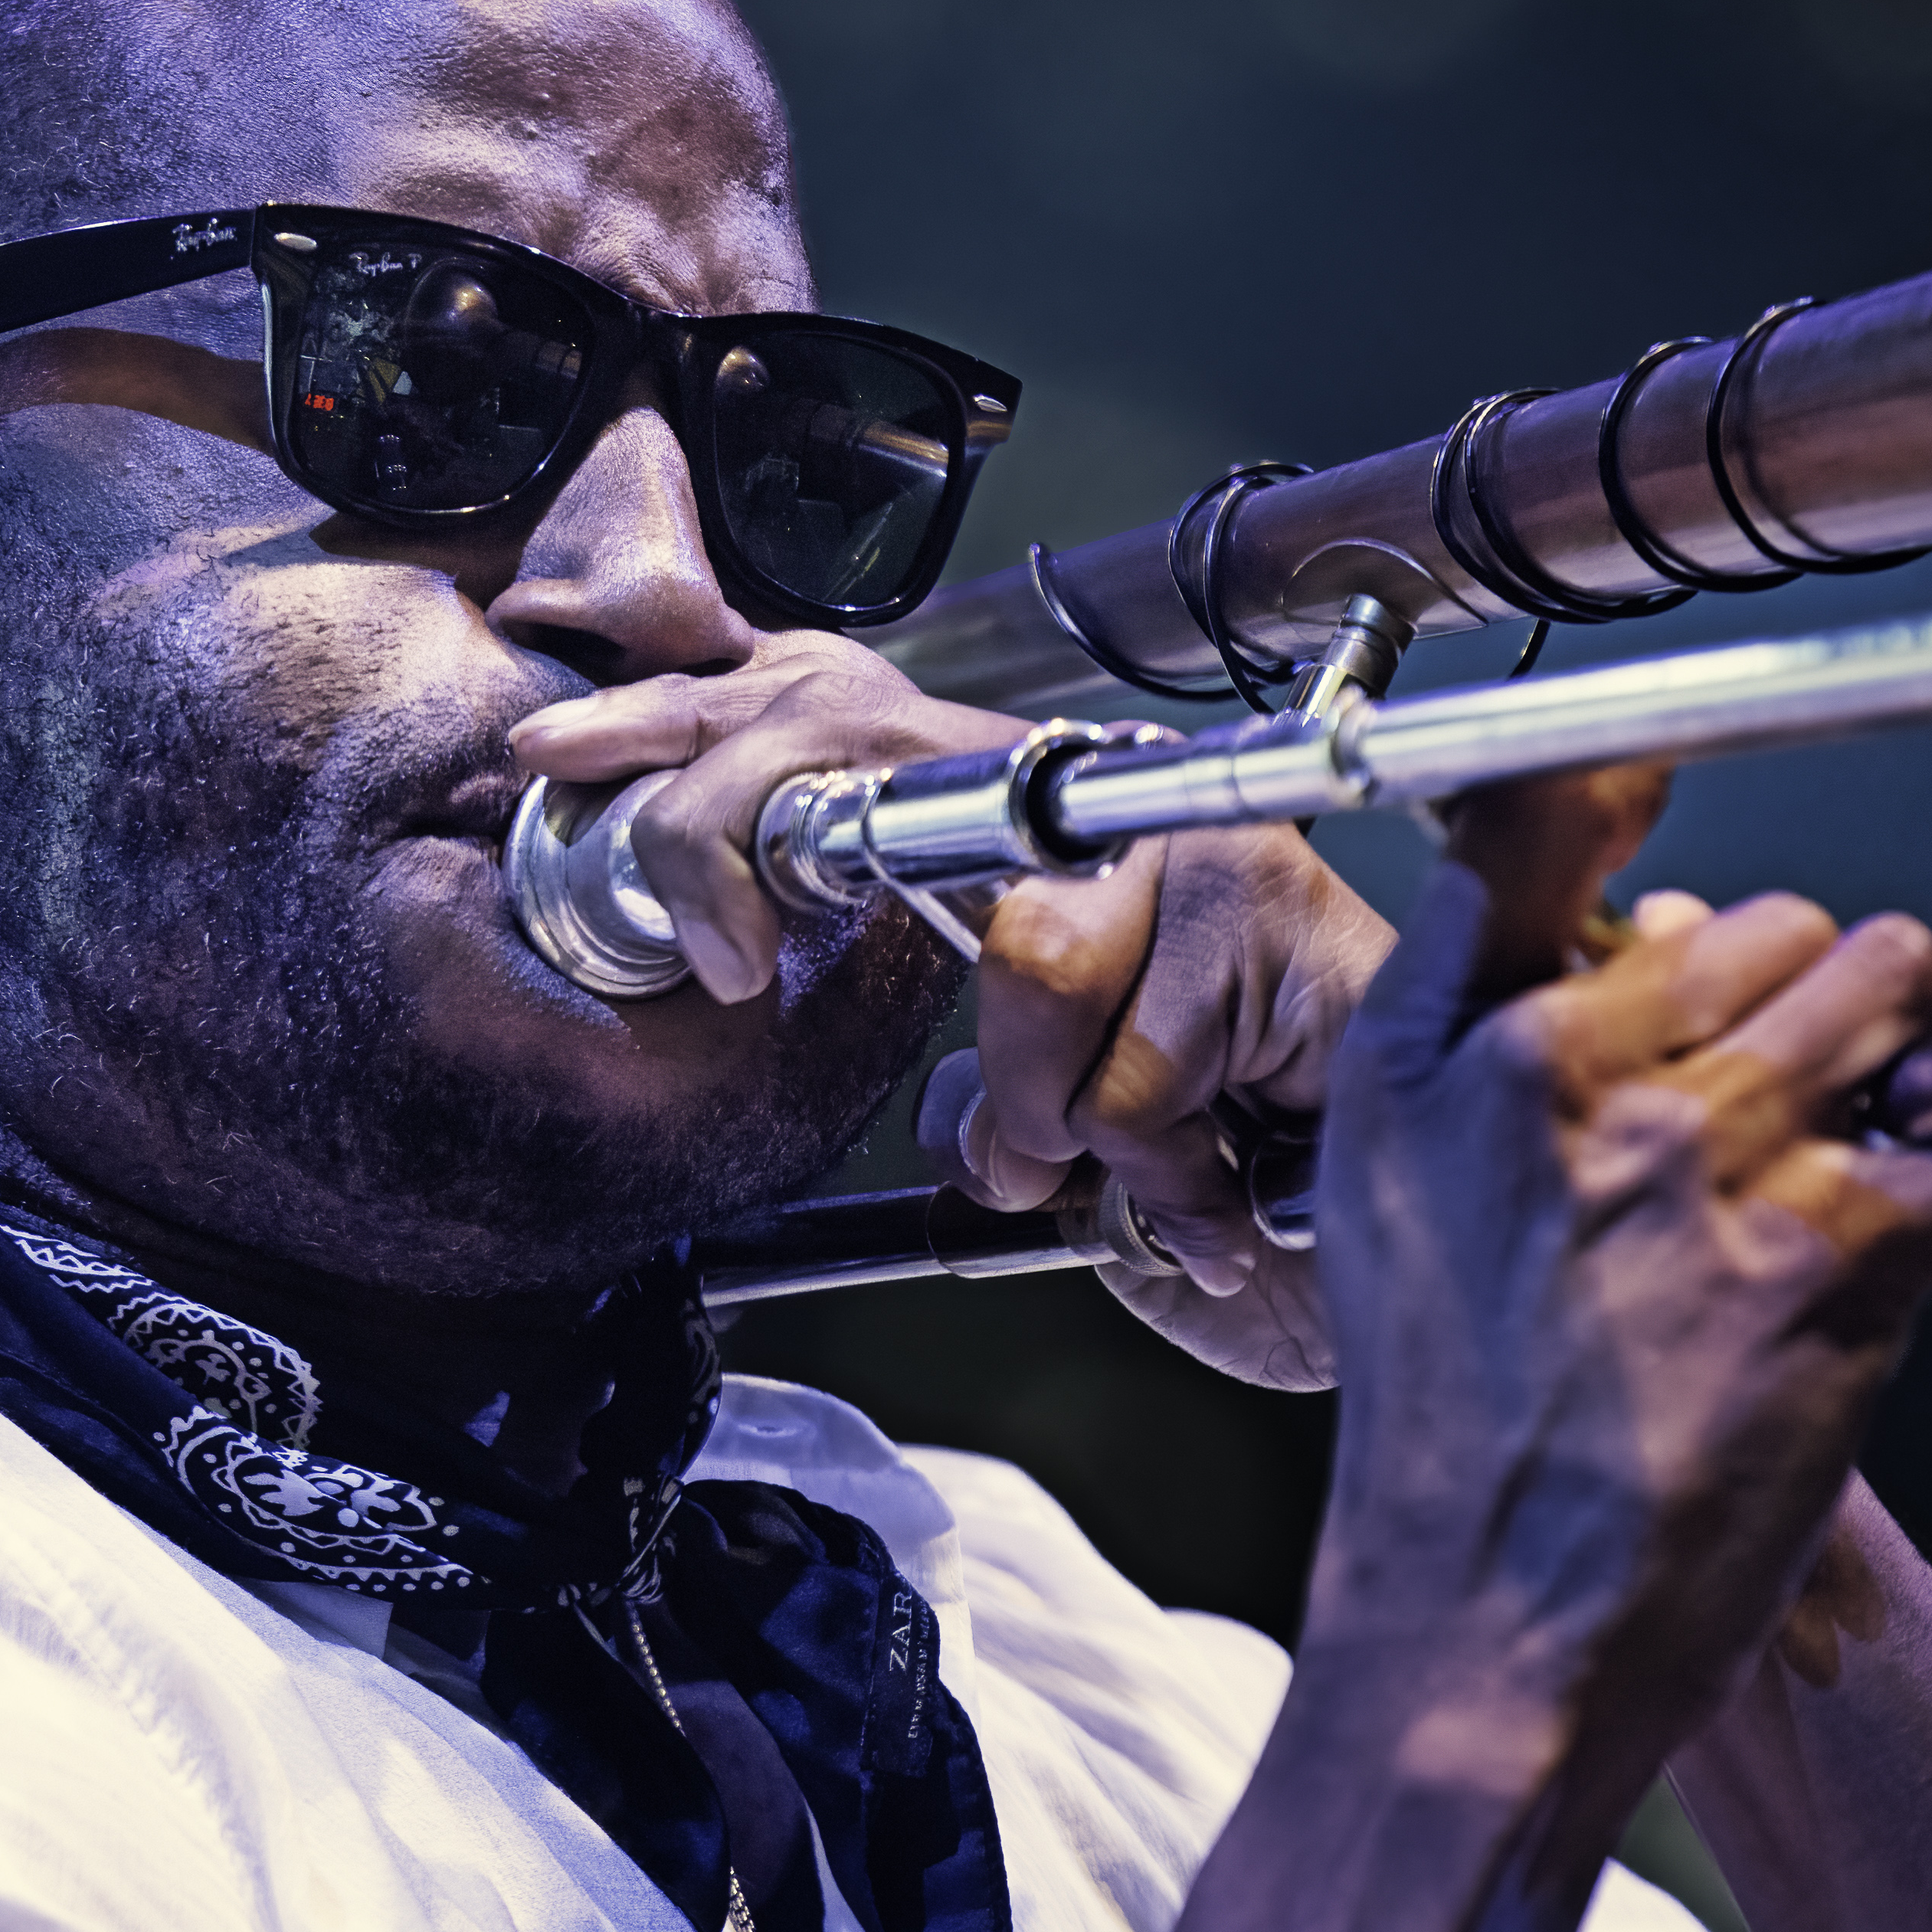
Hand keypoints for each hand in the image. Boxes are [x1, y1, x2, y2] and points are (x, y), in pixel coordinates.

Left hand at [512, 647, 1395, 1385]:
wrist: (1379, 1219)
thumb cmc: (1208, 1147)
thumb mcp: (1026, 1082)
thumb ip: (933, 1023)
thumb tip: (829, 1022)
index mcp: (1023, 807)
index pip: (820, 712)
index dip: (677, 735)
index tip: (551, 764)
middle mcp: (1102, 789)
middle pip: (884, 793)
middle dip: (782, 881)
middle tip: (756, 989)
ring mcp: (1197, 837)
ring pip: (1026, 969)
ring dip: (1052, 1120)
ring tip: (1112, 1165)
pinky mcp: (1271, 912)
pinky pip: (1126, 1071)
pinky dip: (1143, 1167)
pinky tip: (1197, 1185)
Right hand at [1305, 766, 1931, 1818]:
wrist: (1484, 1629)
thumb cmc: (1452, 1425)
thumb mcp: (1391, 1191)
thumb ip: (1488, 1033)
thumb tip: (1680, 923)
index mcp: (1453, 1050)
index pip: (1541, 826)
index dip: (1617, 783)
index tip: (1663, 768)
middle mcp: (1578, 1076)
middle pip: (1780, 921)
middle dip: (1837, 979)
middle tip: (1854, 1061)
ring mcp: (1717, 1159)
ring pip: (1901, 988)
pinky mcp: (1839, 1255)